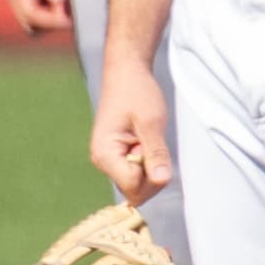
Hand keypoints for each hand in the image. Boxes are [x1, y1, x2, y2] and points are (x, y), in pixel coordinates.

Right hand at [0, 0, 72, 36]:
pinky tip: (72, 0)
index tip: (73, 20)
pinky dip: (55, 11)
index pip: (30, 15)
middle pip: (31, 24)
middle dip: (53, 23)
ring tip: (76, 6)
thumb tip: (57, 1)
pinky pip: (42, 10)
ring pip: (36, 21)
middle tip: (78, 13)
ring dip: (54, 18)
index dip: (51, 21)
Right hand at [92, 50, 171, 200]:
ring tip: (146, 138)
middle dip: (152, 172)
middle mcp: (103, 162)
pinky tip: (145, 141)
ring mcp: (109, 161)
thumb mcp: (151, 122)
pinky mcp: (117, 157)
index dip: (152, 176)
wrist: (127, 74)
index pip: (133, 187)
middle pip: (135, 190)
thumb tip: (162, 180)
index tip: (153, 148)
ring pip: (138, 183)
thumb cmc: (137, 93)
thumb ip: (156, 153)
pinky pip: (137, 172)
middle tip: (151, 141)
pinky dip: (148, 161)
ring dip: (150, 166)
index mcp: (105, 154)